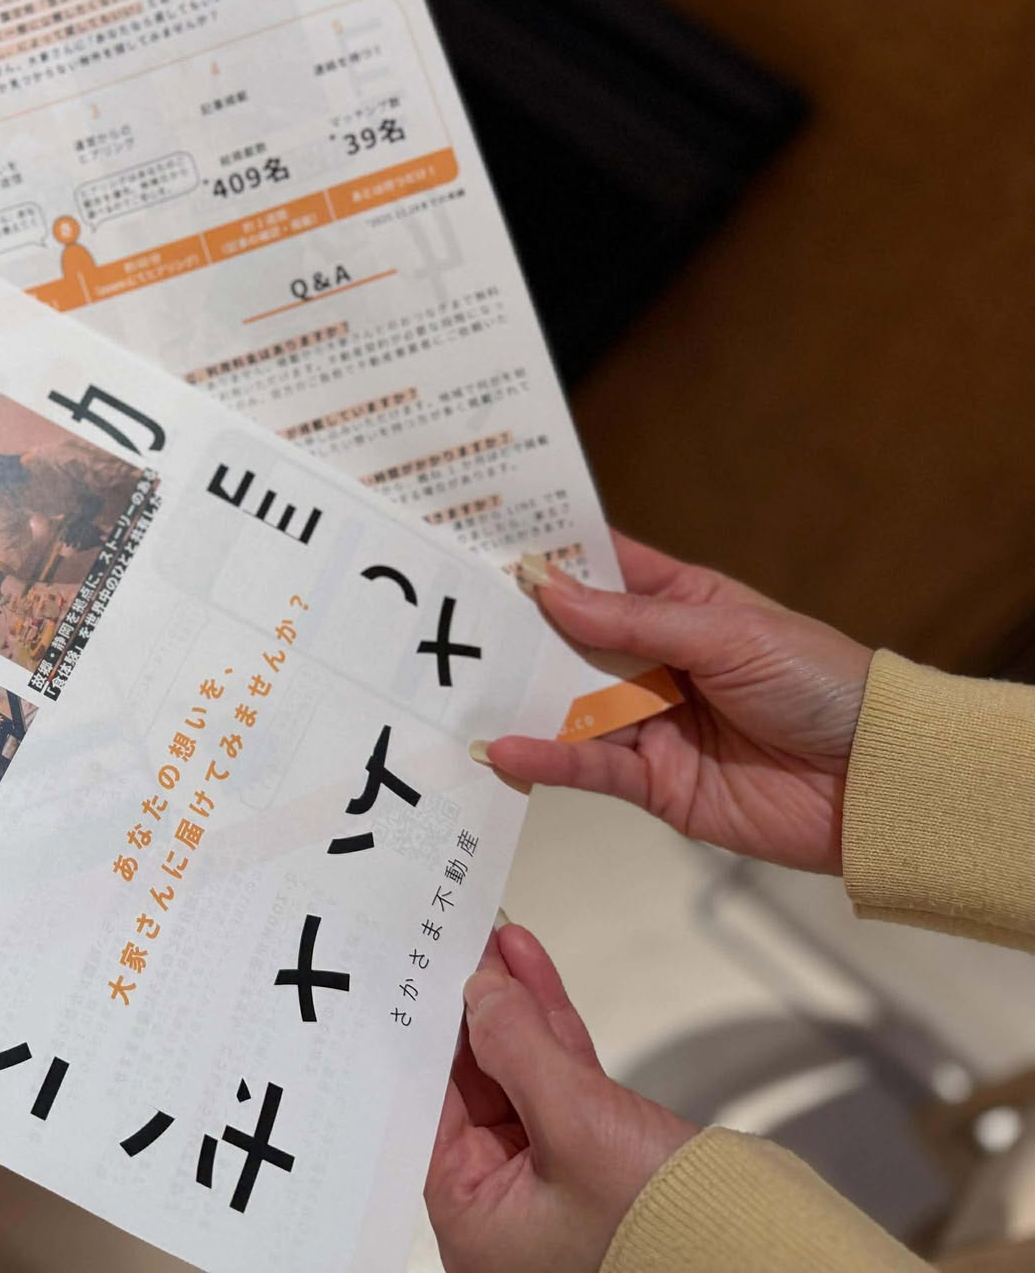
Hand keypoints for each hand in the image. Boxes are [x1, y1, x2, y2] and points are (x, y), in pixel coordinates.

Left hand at [426, 923, 696, 1272]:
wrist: (771, 1255)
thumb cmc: (671, 1231)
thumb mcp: (577, 1128)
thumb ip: (518, 1051)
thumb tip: (481, 994)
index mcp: (475, 1224)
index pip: (427, 1114)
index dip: (424, 1041)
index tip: (420, 980)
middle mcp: (504, 1208)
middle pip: (470, 1089)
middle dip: (472, 1012)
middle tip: (459, 948)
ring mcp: (551, 1180)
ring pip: (518, 1074)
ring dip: (513, 1006)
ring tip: (497, 942)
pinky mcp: (596, 1155)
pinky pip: (558, 1079)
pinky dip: (550, 1026)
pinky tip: (532, 971)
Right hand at [482, 532, 870, 874]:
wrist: (879, 781)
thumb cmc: (820, 684)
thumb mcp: (725, 634)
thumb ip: (631, 620)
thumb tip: (547, 588)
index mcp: (683, 606)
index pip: (603, 573)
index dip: (550, 560)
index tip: (484, 544)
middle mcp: (657, 661)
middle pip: (570, 641)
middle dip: (515, 632)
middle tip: (448, 618)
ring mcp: (650, 723)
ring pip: (568, 706)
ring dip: (518, 699)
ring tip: (456, 690)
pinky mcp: (652, 784)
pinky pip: (587, 768)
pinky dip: (545, 760)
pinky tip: (505, 750)